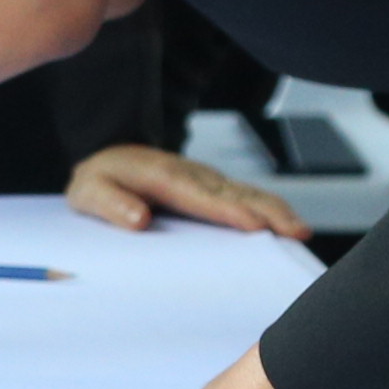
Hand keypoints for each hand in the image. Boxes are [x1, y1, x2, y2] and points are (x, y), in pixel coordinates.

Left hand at [65, 142, 304, 241]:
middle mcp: (192, 176)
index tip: (252, 225)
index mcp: (162, 178)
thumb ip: (110, 203)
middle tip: (293, 232)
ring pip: (248, 194)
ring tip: (301, 231)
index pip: (199, 197)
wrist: (109, 156)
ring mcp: (207, 181)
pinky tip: (290, 226)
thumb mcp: (88, 192)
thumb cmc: (98, 181)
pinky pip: (247, 197)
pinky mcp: (215, 189)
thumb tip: (139, 219)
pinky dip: (271, 209)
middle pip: (235, 194)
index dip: (227, 210)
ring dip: (276, 211)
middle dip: (266, 212)